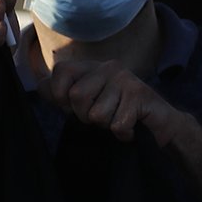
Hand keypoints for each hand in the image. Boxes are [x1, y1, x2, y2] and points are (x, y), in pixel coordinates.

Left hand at [42, 58, 182, 143]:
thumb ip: (62, 94)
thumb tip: (41, 85)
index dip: (60, 95)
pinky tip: (131, 128)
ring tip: (119, 119)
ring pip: (97, 114)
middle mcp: (109, 67)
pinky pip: (117, 124)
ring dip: (106, 126)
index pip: (61, 71)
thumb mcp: (87, 103)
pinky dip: (123, 134)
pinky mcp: (140, 95)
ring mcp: (126, 80)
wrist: (160, 126)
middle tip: (101, 117)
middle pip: (76, 96)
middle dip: (85, 116)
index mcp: (93, 67)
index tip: (74, 107)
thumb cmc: (119, 114)